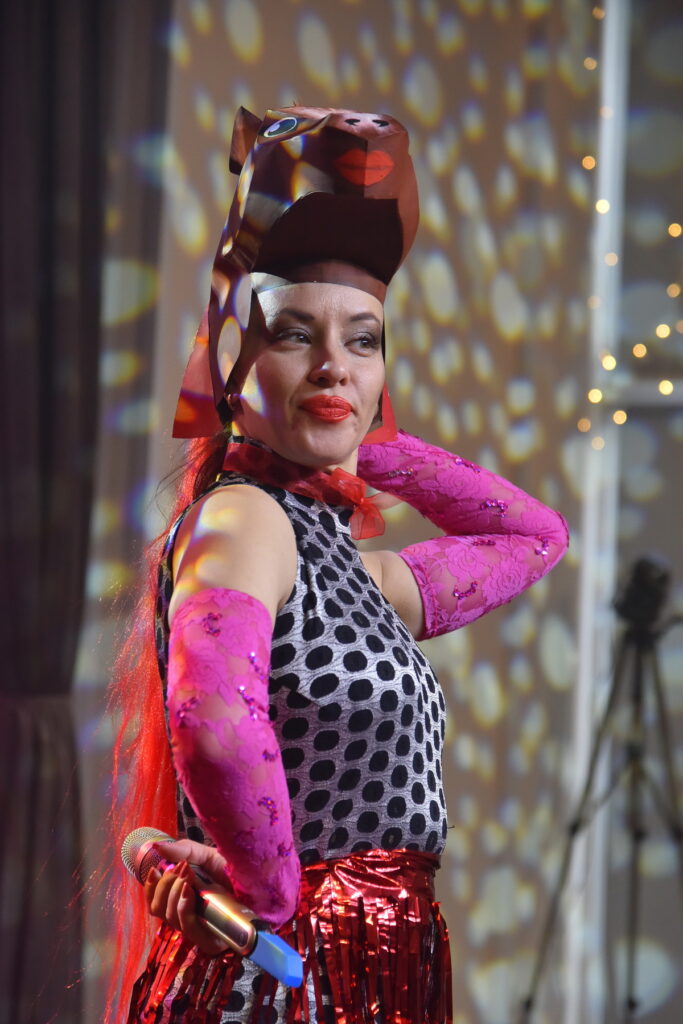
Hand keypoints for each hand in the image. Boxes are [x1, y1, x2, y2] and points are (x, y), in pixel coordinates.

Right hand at [143, 838, 231, 954]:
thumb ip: (184, 851)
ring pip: (170, 918)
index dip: (150, 888)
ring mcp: (200, 931)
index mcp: (184, 899)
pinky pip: (189, 928)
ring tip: (186, 874)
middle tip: (178, 868)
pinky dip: (184, 907)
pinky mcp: (212, 941)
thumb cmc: (238, 872)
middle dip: (163, 886)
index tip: (154, 869)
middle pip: (159, 910)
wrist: (265, 883)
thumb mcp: (209, 856)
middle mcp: (189, 917)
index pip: (155, 902)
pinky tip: (188, 891)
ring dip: (173, 893)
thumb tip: (156, 847)